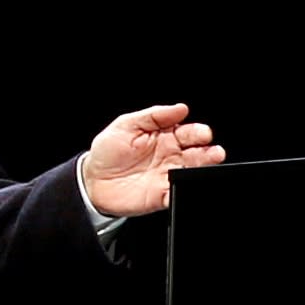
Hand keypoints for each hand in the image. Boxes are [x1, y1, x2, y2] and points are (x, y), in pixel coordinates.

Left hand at [77, 102, 224, 217]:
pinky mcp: (162, 196)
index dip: (197, 132)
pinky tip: (185, 185)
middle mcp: (170, 157)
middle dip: (208, 151)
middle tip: (212, 149)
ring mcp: (167, 176)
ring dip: (204, 168)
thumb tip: (179, 108)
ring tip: (211, 161)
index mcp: (165, 137)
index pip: (187, 133)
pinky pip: (177, 194)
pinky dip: (183, 191)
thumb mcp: (126, 124)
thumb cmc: (107, 152)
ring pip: (192, 173)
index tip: (203, 133)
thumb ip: (153, 116)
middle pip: (196, 153)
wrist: (91, 181)